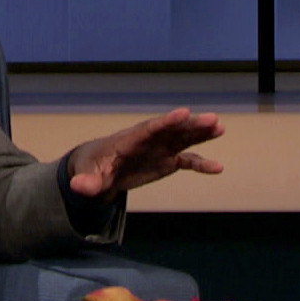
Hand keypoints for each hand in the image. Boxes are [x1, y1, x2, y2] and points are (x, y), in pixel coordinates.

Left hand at [66, 108, 223, 201]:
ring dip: (201, 134)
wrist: (100, 170)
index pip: (149, 128)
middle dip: (191, 124)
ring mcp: (160, 148)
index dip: (166, 122)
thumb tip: (79, 187)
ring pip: (184, 139)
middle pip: (172, 130)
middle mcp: (149, 140)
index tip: (184, 113)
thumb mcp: (86, 175)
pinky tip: (217, 168)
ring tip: (220, 128)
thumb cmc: (92, 168)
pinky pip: (187, 161)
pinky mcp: (167, 160)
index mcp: (130, 139)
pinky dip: (201, 164)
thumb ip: (87, 181)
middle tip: (213, 119)